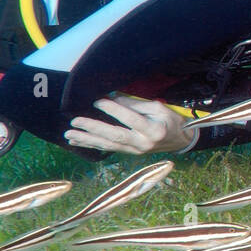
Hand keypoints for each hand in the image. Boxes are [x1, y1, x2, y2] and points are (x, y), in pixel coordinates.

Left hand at [64, 96, 196, 154]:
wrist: (180, 141)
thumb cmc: (171, 121)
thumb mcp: (159, 109)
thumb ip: (136, 105)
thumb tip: (113, 97)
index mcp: (153, 130)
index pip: (131, 119)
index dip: (114, 110)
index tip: (98, 101)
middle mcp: (143, 143)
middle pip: (115, 136)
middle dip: (94, 128)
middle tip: (76, 121)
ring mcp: (135, 151)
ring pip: (108, 145)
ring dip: (87, 140)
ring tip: (69, 134)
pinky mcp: (129, 153)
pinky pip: (108, 149)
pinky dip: (91, 145)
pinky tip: (77, 142)